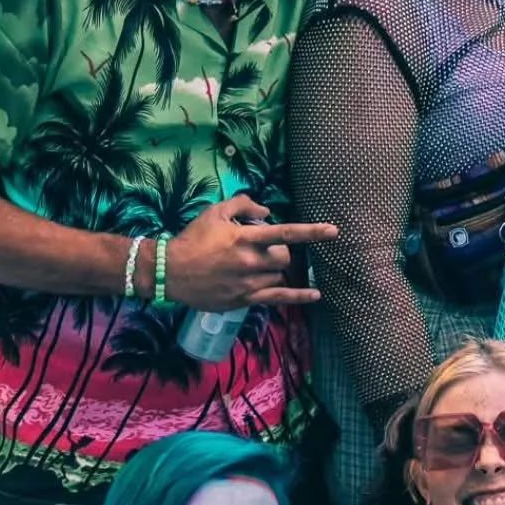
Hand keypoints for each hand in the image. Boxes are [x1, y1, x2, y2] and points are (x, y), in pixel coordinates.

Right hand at [161, 194, 338, 309]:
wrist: (170, 271)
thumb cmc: (193, 239)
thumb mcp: (215, 212)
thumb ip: (244, 205)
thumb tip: (267, 211)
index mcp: (246, 238)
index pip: (286, 233)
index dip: (312, 232)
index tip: (334, 231)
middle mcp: (251, 261)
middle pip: (285, 257)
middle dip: (280, 252)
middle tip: (262, 250)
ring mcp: (250, 283)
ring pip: (280, 275)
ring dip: (274, 269)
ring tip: (253, 266)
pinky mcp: (246, 299)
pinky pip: (279, 298)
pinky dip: (299, 297)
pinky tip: (316, 296)